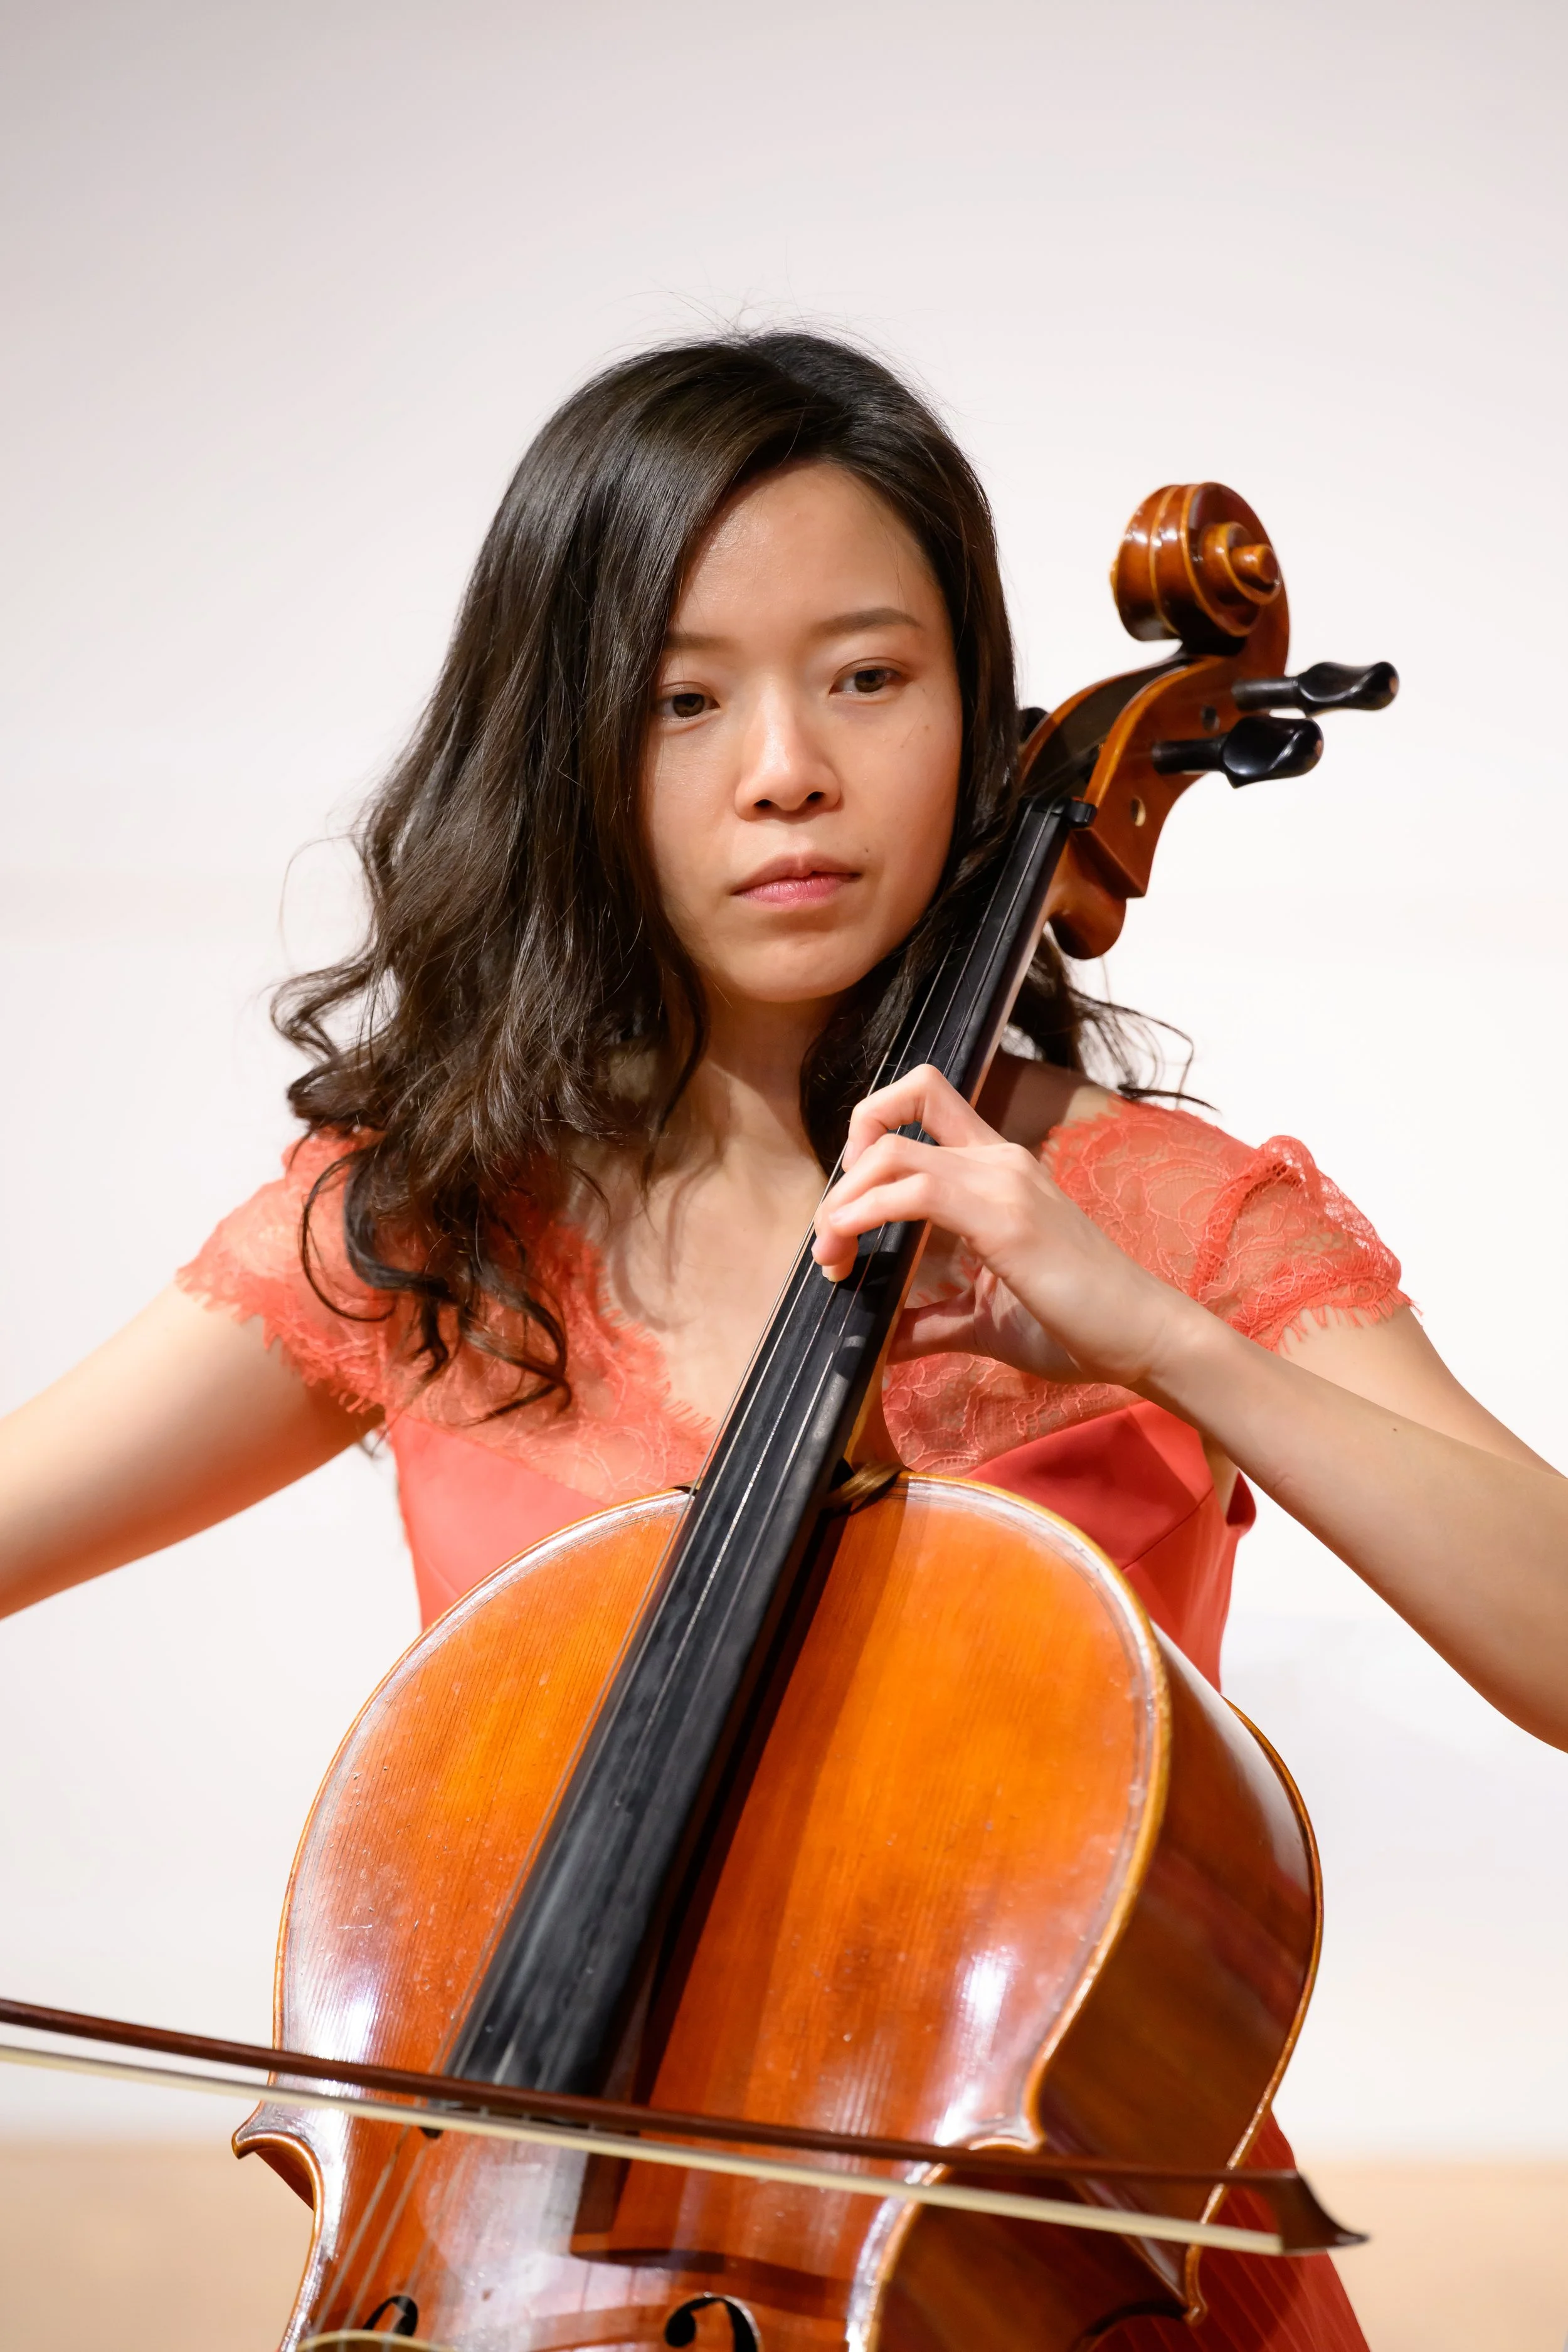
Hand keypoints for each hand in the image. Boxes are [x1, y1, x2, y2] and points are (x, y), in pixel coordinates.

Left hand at [812, 1065, 1198, 1391]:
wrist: (1148, 1341)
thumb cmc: (1078, 1327)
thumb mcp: (985, 1319)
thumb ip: (930, 1321)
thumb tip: (881, 1340)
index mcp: (997, 1169)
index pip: (925, 1098)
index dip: (869, 1129)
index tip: (849, 1201)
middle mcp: (999, 1160)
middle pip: (895, 1112)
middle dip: (841, 1176)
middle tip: (827, 1245)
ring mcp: (1003, 1182)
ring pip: (891, 1151)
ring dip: (842, 1201)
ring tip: (830, 1254)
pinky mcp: (1005, 1218)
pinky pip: (911, 1192)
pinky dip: (863, 1215)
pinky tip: (848, 1250)